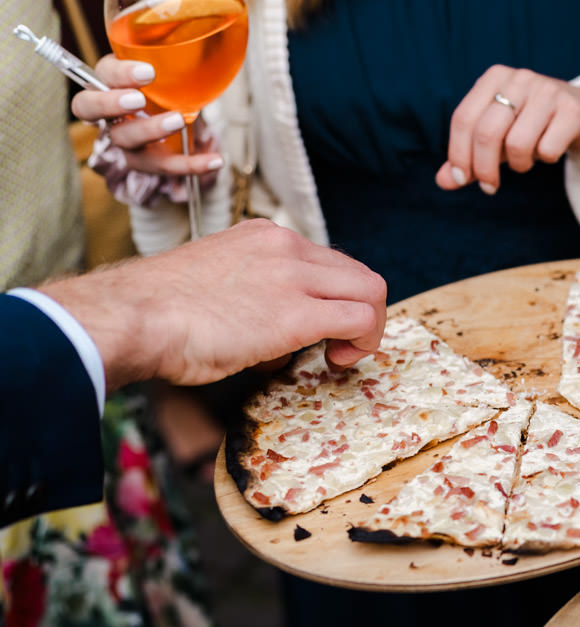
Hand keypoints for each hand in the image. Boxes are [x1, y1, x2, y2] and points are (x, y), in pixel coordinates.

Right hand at [40, 220, 386, 388]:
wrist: (132, 316)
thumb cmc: (158, 312)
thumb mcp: (214, 283)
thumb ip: (250, 292)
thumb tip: (268, 328)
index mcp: (262, 236)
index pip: (327, 260)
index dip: (335, 297)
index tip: (323, 326)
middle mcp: (284, 246)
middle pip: (357, 273)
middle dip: (361, 312)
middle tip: (339, 345)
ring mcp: (293, 276)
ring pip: (370, 290)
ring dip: (369, 328)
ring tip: (341, 355)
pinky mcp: (297, 313)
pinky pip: (361, 318)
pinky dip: (364, 342)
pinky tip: (337, 359)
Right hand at [72, 56, 222, 177]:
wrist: (175, 119)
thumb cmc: (160, 87)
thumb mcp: (159, 66)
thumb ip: (161, 55)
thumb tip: (186, 33)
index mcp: (106, 82)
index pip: (98, 75)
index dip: (118, 75)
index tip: (147, 72)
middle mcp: (108, 112)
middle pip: (89, 109)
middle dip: (111, 104)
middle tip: (137, 100)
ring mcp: (124, 140)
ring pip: (125, 139)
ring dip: (150, 130)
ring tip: (177, 120)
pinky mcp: (146, 162)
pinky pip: (164, 166)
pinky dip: (191, 165)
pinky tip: (214, 160)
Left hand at [436, 66, 579, 195]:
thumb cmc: (536, 125)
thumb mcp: (500, 136)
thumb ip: (471, 156)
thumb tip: (442, 181)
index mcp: (494, 78)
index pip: (464, 119)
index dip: (458, 154)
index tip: (461, 179)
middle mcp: (519, 79)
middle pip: (487, 133)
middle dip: (484, 168)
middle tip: (489, 187)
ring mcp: (548, 91)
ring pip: (518, 144)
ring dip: (519, 164)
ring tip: (526, 160)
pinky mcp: (573, 110)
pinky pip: (548, 149)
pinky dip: (545, 158)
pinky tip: (550, 150)